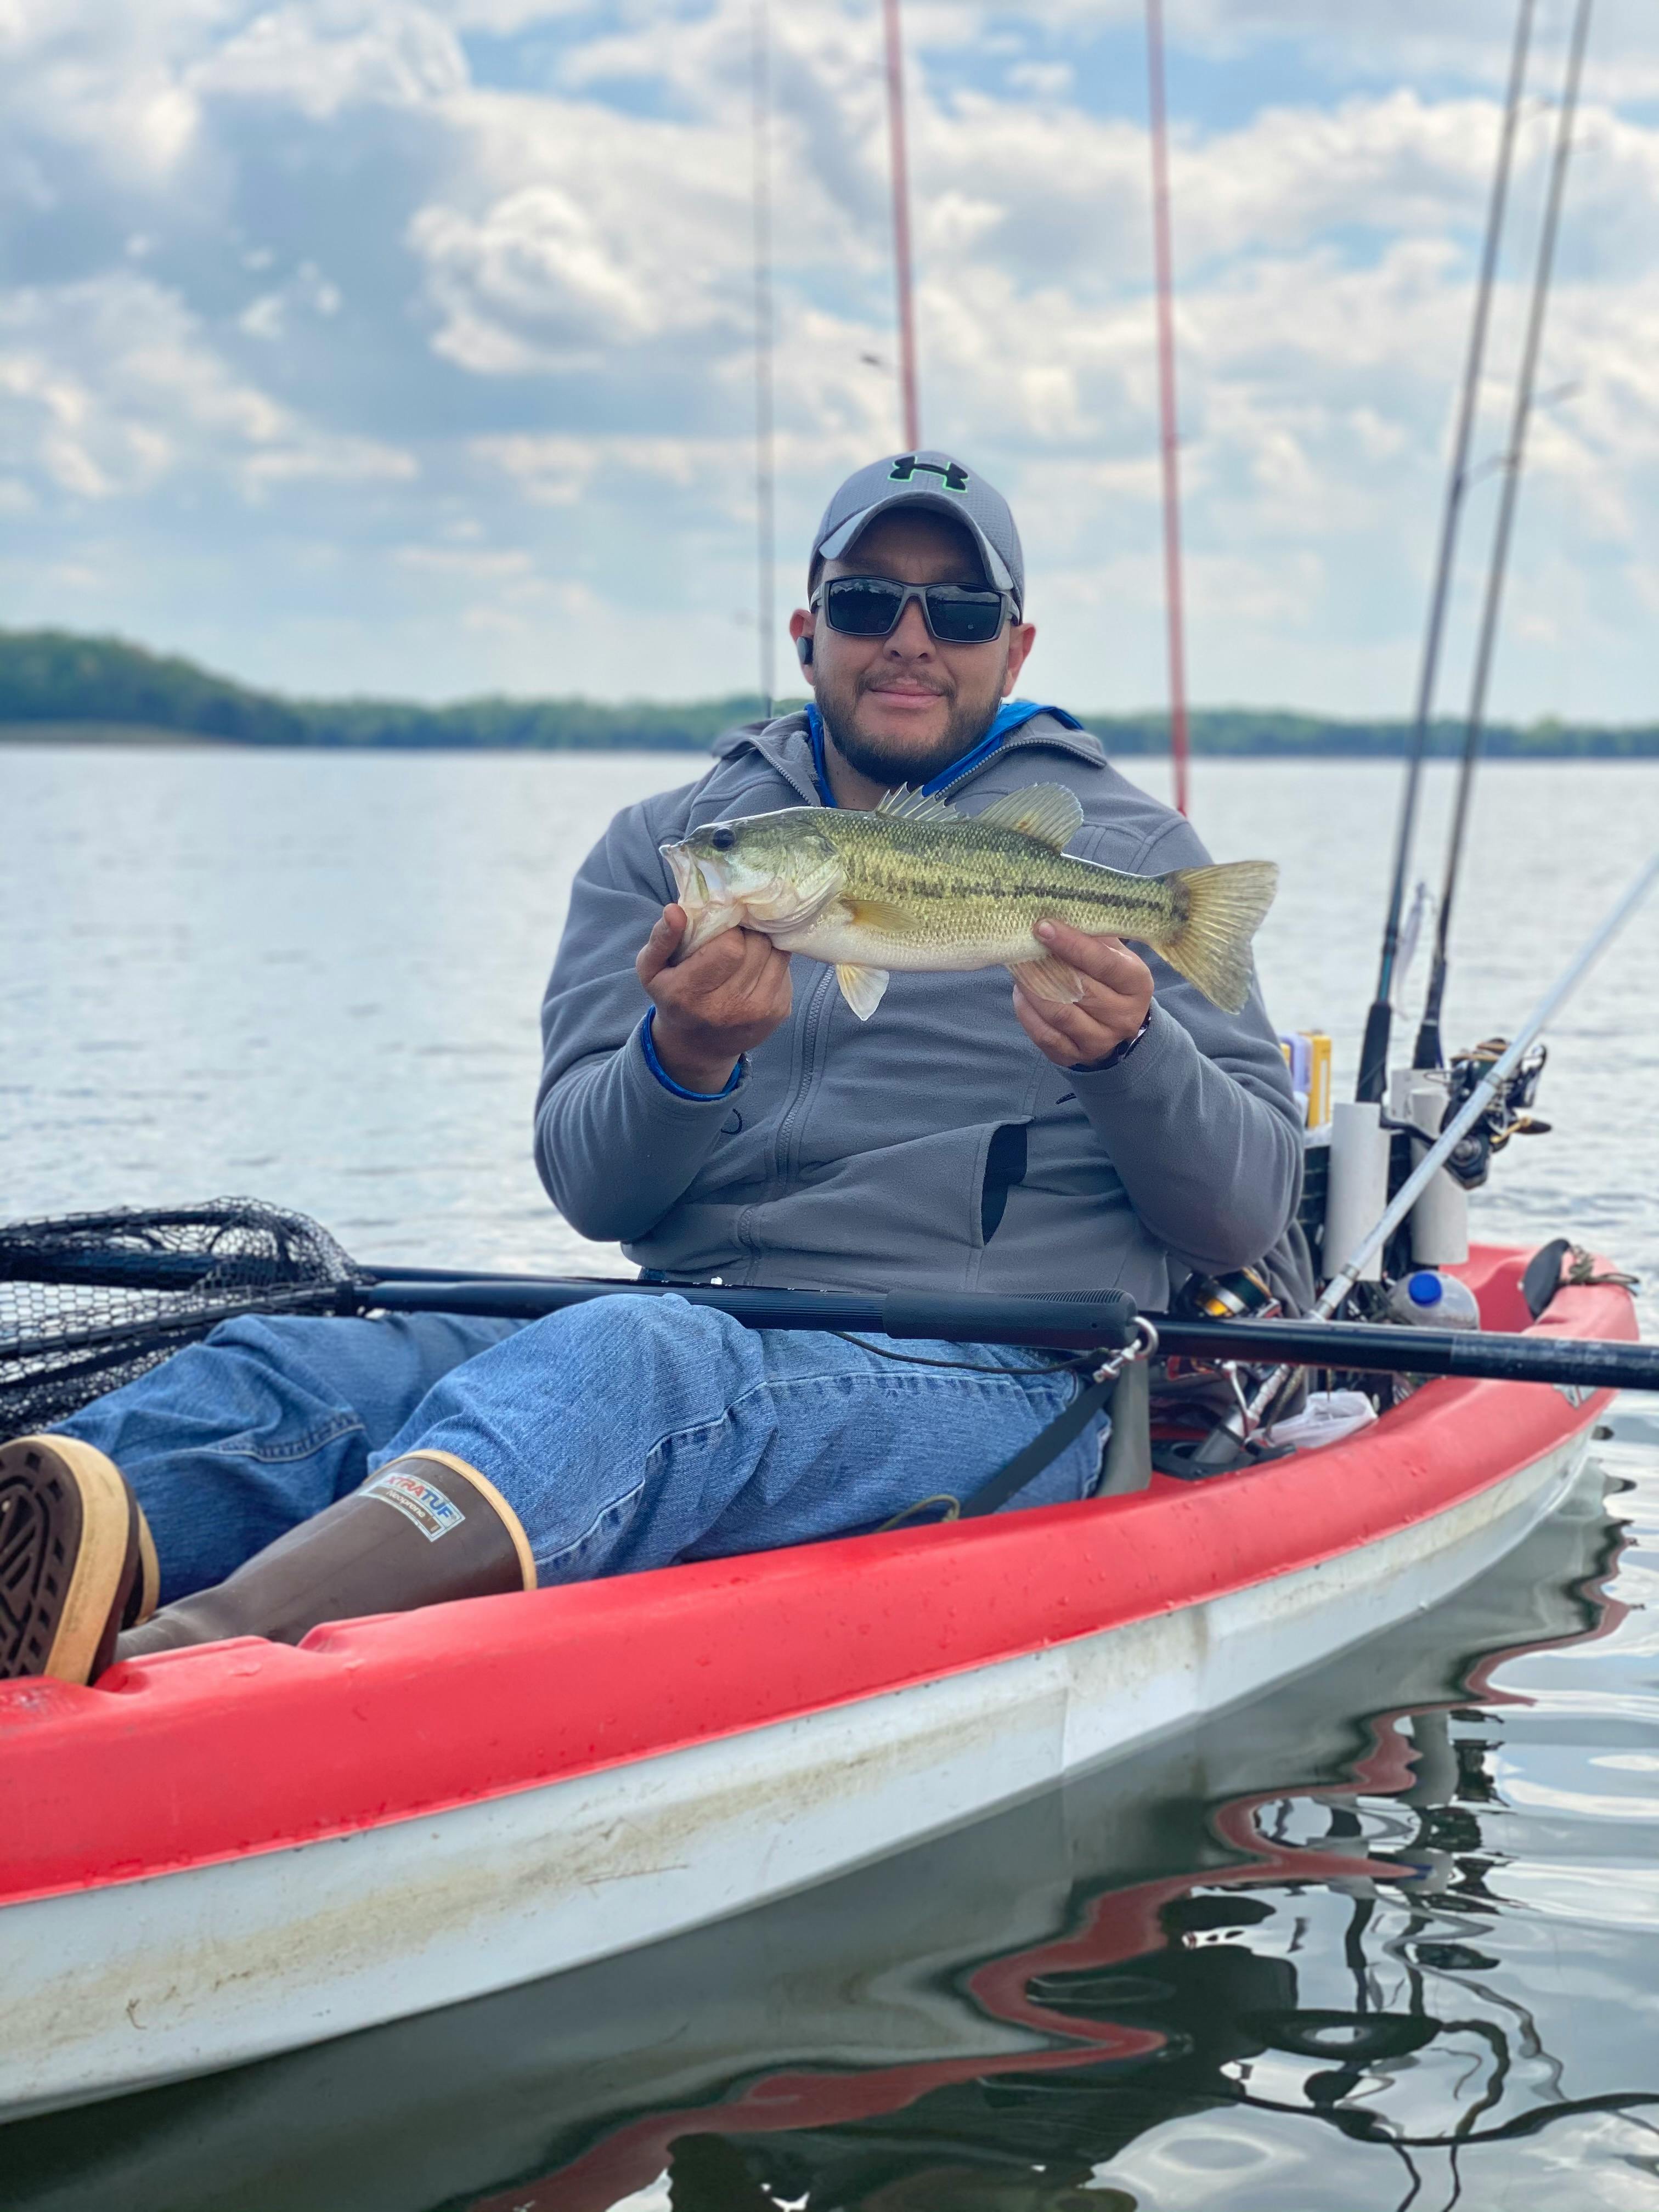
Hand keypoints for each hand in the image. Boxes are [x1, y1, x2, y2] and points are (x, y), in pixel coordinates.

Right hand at [636, 904, 792, 1092]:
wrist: (697, 1047)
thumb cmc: (673, 997)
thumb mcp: (652, 969)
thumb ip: (661, 938)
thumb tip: (675, 911)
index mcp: (692, 993)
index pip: (731, 946)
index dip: (730, 929)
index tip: (722, 927)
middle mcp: (728, 1007)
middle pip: (757, 946)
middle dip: (748, 932)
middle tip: (734, 934)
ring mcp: (758, 1012)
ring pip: (777, 953)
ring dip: (763, 944)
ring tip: (745, 948)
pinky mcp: (779, 1012)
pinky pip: (786, 968)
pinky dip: (773, 960)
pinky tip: (755, 967)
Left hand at [1013, 919, 1153, 1068]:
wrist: (1118, 1025)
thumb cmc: (1110, 977)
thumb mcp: (1115, 953)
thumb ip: (1094, 934)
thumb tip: (1059, 907)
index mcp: (1136, 984)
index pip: (1104, 963)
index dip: (1072, 945)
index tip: (1042, 926)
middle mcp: (1123, 1016)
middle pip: (1079, 990)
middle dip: (1045, 966)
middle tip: (1020, 944)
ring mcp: (1100, 1040)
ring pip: (1059, 1014)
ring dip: (1032, 989)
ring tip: (1018, 967)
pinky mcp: (1075, 1056)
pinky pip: (1044, 1035)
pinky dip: (1027, 1013)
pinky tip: (1021, 994)